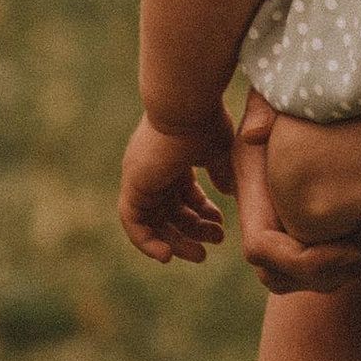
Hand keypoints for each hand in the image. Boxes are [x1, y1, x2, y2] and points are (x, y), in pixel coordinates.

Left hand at [118, 107, 234, 263]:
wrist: (185, 106)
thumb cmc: (206, 121)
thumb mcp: (220, 151)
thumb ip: (222, 172)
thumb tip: (227, 192)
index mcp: (174, 159)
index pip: (183, 195)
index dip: (202, 213)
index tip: (221, 224)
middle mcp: (155, 170)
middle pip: (170, 210)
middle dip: (193, 230)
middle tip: (215, 242)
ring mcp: (142, 178)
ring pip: (153, 220)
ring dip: (175, 240)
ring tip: (199, 255)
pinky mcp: (133, 186)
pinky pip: (132, 223)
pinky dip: (146, 242)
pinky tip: (167, 254)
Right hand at [233, 94, 360, 295]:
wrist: (342, 88)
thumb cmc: (310, 85)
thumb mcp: (285, 89)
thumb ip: (267, 104)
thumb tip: (253, 135)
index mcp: (257, 189)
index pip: (261, 251)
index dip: (304, 259)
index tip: (357, 239)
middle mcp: (272, 216)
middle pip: (284, 278)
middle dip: (334, 273)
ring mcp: (298, 229)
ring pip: (317, 281)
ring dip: (359, 276)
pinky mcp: (328, 233)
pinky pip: (343, 273)